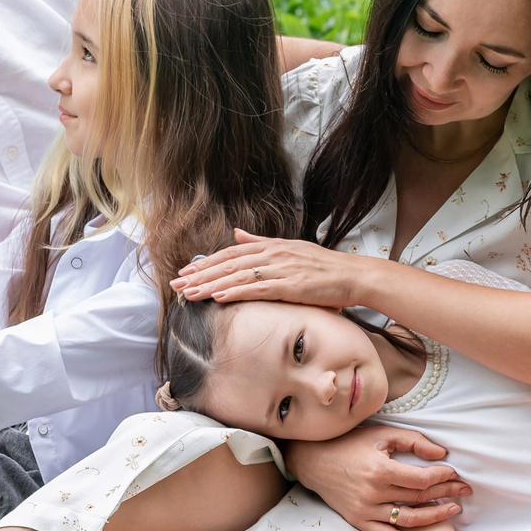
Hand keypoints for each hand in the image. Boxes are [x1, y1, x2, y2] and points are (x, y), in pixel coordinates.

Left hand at [172, 231, 369, 305]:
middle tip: (177, 285)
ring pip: (238, 276)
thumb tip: (237, 234)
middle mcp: (273, 254)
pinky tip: (219, 297)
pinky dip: (236, 292)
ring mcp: (281, 268)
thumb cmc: (323, 266)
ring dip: (211, 285)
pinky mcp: (291, 285)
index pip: (230, 254)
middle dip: (200, 275)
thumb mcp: (290, 248)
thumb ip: (261, 242)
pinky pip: (258, 288)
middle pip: (228, 264)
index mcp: (271, 246)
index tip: (185, 273)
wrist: (353, 275)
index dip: (205, 263)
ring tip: (190, 293)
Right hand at [285, 428, 470, 530]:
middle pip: (419, 498)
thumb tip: (442, 455)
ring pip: (409, 520)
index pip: (422, 479)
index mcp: (380, 470)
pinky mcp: (360, 522)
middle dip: (447, 493)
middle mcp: (374, 494)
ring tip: (455, 510)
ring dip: (436, 517)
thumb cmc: (349, 444)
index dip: (443, 477)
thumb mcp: (381, 434)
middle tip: (465, 490)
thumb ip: (413, 441)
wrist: (313, 461)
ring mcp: (366, 511)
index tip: (455, 473)